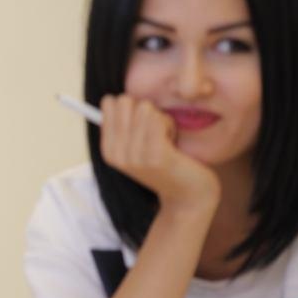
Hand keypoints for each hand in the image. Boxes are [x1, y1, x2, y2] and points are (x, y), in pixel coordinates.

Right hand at [99, 95, 219, 211]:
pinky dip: (170, 125)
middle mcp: (117, 153)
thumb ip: (124, 128)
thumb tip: (110, 100)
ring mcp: (134, 155)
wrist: (188, 197)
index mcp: (109, 150)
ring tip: (166, 141)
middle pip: (126, 101)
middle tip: (155, 133)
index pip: (109, 103)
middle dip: (145, 110)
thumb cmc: (168, 165)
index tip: (140, 127)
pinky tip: (173, 144)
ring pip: (145, 108)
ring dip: (161, 119)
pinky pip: (158, 119)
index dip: (130, 107)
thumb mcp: (138, 147)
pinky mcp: (155, 155)